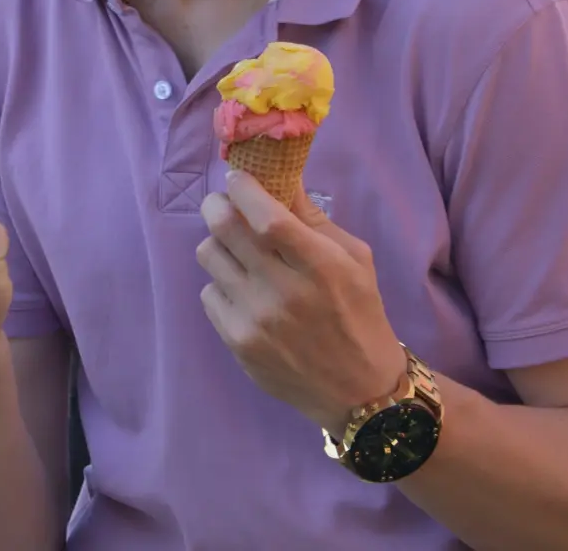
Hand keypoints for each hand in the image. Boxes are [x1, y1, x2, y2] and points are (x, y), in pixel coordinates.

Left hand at [198, 172, 405, 434]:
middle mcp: (285, 292)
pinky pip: (208, 293)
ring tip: (237, 252)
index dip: (243, 189)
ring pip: (208, 255)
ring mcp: (256, 320)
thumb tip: (281, 177)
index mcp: (321, 266)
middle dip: (218, 205)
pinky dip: (221, 284)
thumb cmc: (360, 314)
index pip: (266, 218)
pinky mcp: (238, 343)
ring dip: (218, 244)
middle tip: (224, 204)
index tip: (237, 178)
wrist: (359, 389)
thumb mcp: (355, 259)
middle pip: (224, 228)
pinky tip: (243, 291)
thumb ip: (314, 219)